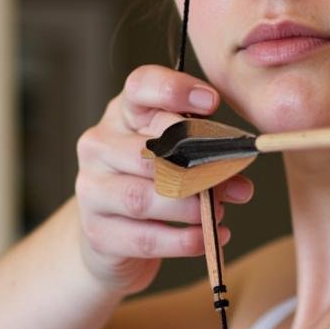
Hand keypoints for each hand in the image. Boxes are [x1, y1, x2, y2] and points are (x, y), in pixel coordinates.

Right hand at [74, 66, 254, 292]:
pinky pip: (145, 238)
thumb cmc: (154, 183)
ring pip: (143, 198)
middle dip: (198, 169)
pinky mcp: (98, 232)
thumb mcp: (176, 154)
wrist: (113, 235)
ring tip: (218, 214)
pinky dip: (183, 241)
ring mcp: (91, 189)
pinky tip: (207, 239)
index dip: (175, 90)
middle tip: (232, 183)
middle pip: (147, 151)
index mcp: (123, 114)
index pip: (140, 87)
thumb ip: (205, 155)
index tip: (212, 102)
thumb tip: (238, 178)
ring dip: (190, 208)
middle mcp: (99, 145)